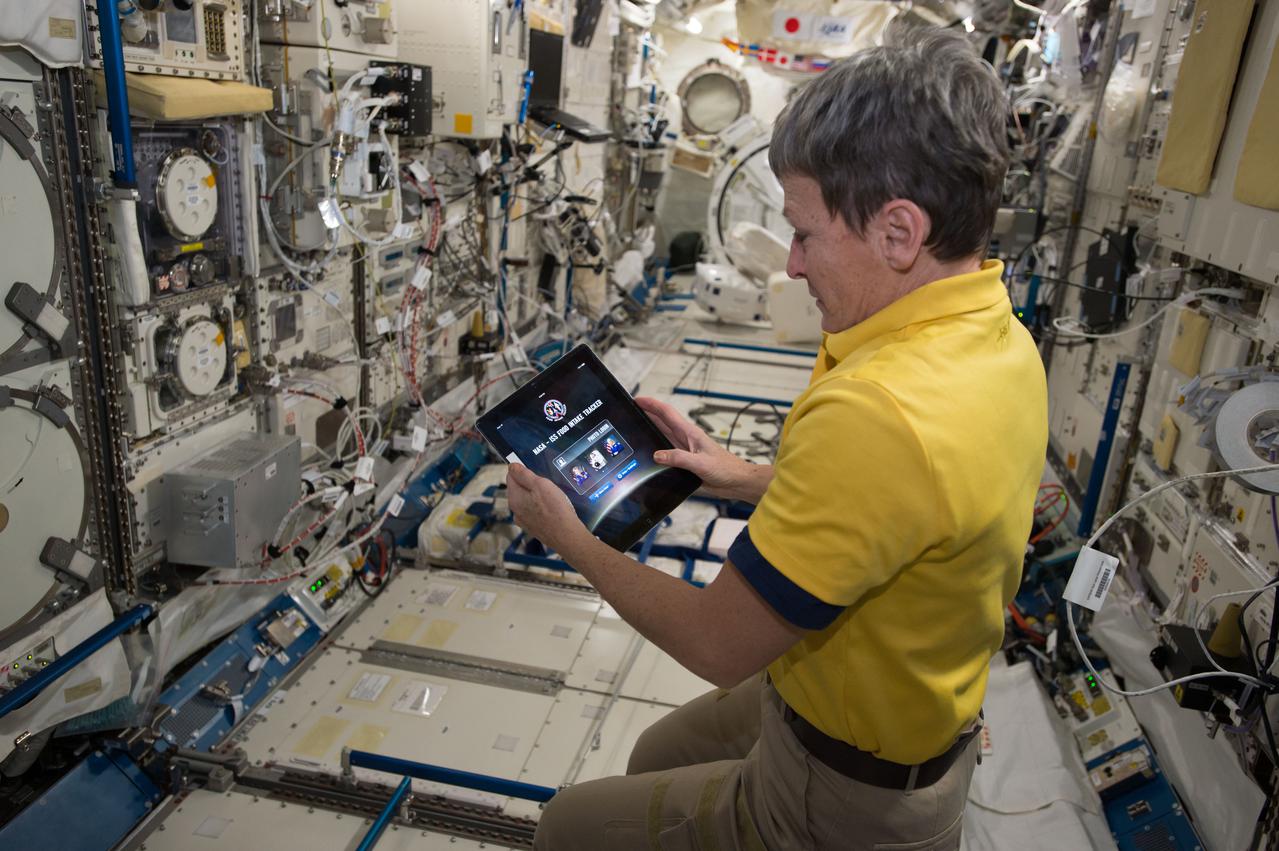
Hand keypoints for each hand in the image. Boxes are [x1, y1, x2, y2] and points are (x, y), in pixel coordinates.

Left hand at [506, 463, 590, 554]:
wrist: (567, 536)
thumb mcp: (540, 485)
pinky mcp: (532, 528)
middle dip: (530, 485)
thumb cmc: (555, 508)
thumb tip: (511, 466)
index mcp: (514, 497)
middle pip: (518, 489)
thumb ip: (524, 475)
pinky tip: (551, 510)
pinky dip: (539, 508)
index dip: (523, 471)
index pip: (511, 476)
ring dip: (535, 497)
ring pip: (526, 501)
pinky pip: (533, 512)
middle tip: (547, 485)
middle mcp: (515, 510)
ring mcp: (523, 521)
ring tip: (552, 497)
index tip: (537, 472)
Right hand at [635, 396, 768, 501]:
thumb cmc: (726, 469)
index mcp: (690, 433)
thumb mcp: (701, 463)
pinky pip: (666, 454)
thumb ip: (679, 458)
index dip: (651, 404)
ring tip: (634, 428)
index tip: (637, 400)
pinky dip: (656, 452)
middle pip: (662, 422)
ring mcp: (685, 450)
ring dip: (649, 431)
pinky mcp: (685, 462)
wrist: (736, 481)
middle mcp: (685, 439)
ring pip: (662, 437)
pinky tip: (648, 455)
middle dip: (646, 414)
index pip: (667, 413)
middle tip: (630, 411)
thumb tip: (657, 455)